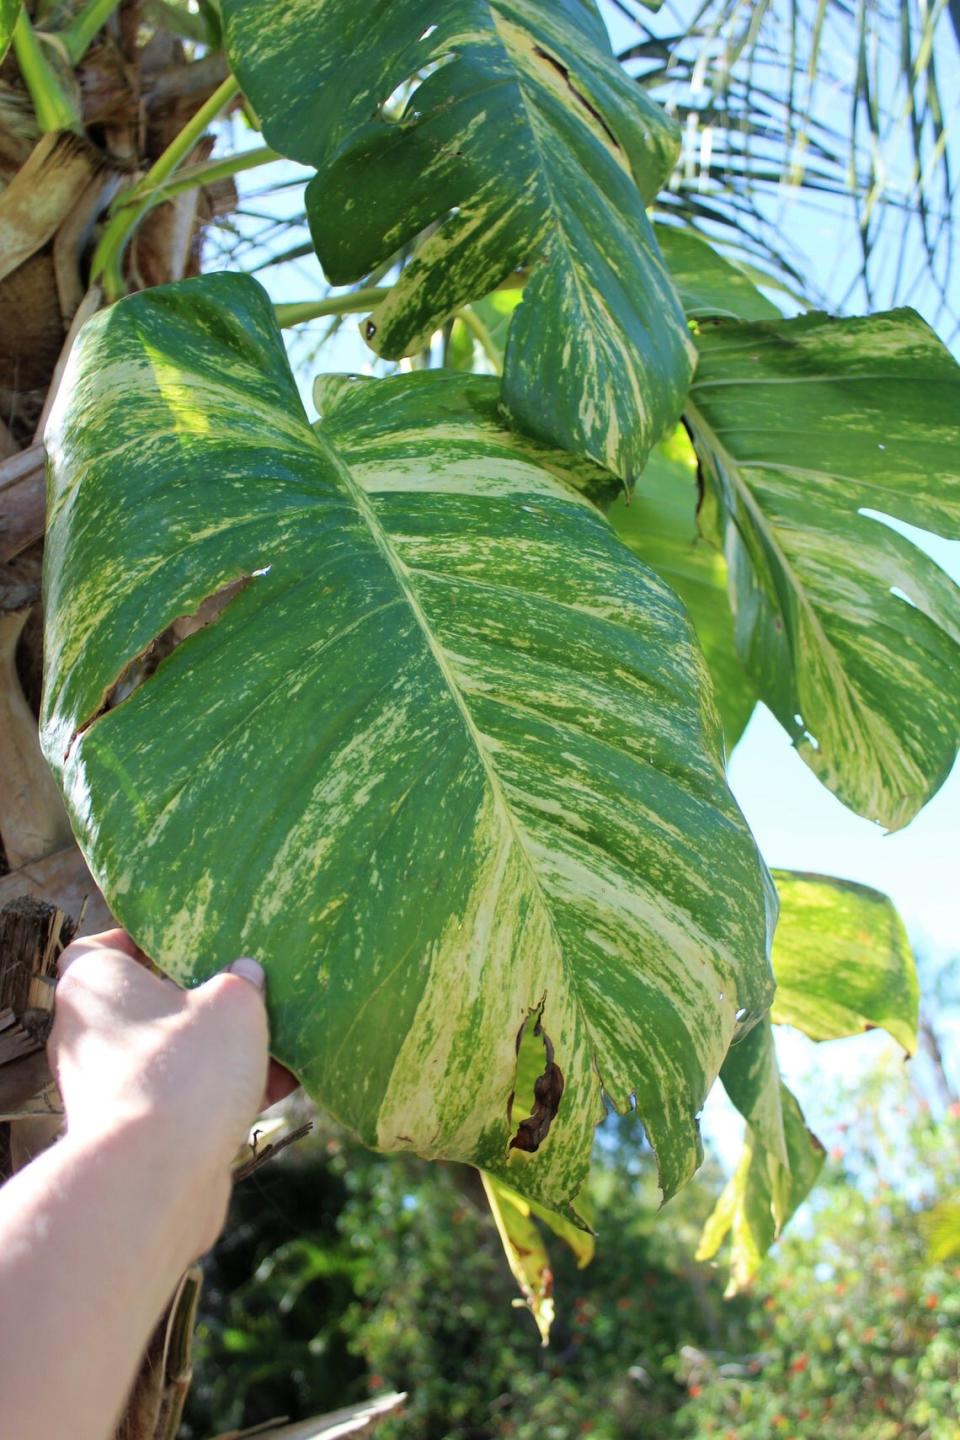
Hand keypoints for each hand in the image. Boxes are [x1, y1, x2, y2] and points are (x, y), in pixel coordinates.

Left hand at [49, 928, 297, 1253]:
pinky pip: (184, 1100)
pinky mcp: (133, 1135)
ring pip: (172, 1056)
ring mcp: (108, 1089)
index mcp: (96, 985)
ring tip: (281, 1041)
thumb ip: (243, 981)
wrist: (155, 1179)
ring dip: (223, 1051)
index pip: (99, 947)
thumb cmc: (184, 1071)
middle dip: (200, 1001)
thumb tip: (246, 973)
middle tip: (246, 990)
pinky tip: (284, 1086)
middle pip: (147, 1004)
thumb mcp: (233, 1004)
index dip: (139, 940)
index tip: (184, 941)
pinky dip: (225, 1093)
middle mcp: (89, 1036)